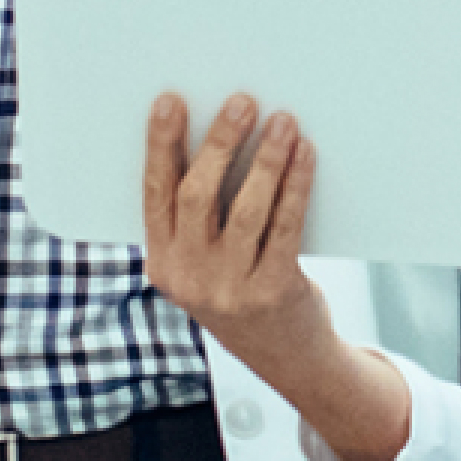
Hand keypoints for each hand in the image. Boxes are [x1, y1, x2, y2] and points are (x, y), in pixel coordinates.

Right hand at [142, 95, 410, 460]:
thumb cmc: (244, 295)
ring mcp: (231, 288)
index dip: (161, 146)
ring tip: (283, 122)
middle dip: (219, 142)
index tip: (171, 103)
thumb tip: (219, 140)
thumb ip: (199, 222)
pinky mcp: (274, 291)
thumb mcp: (204, 268)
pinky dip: (296, 185)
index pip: (155, 194)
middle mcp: (190, 277)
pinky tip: (304, 156)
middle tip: (241, 103)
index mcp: (162, 264)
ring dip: (266, 159)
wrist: (287, 358)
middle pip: (198, 195)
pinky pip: (285, 226)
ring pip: (246, 208)